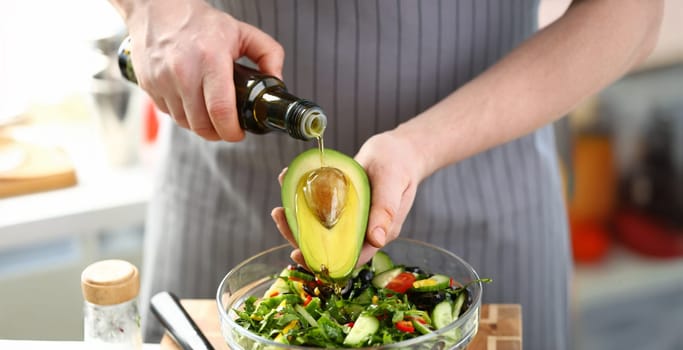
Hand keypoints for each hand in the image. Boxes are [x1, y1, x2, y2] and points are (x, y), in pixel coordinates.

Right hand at [123, 0, 283, 140]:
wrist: (158, 8)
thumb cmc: (200, 22)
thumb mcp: (243, 32)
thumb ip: (269, 54)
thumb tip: (277, 82)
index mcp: (210, 59)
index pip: (221, 111)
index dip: (232, 131)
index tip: (239, 132)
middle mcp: (183, 71)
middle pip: (202, 124)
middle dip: (218, 133)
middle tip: (228, 127)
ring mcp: (162, 80)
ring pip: (185, 123)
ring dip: (201, 126)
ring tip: (210, 114)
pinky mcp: (149, 86)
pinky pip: (169, 114)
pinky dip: (183, 115)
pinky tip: (192, 102)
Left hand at [271, 131, 425, 265]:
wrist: (399, 150)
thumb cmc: (399, 165)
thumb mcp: (392, 184)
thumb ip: (385, 211)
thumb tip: (377, 240)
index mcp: (376, 234)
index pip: (347, 257)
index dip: (321, 260)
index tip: (297, 252)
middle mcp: (360, 231)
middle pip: (327, 245)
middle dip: (300, 237)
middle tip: (279, 216)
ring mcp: (349, 219)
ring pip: (319, 229)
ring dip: (297, 220)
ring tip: (280, 205)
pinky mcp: (341, 206)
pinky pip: (319, 210)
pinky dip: (302, 201)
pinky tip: (290, 183)